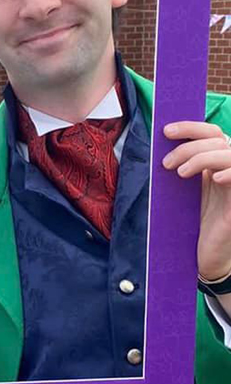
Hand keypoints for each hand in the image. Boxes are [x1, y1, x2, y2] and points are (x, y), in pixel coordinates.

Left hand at [163, 121, 230, 280]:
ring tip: (180, 173)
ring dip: (202, 157)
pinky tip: (214, 179)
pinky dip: (229, 172)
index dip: (190, 127)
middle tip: (166, 164)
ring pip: (229, 153)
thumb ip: (180, 167)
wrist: (206, 256)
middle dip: (189, 145)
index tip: (166, 131)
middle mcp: (229, 169)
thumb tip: (160, 146)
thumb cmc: (193, 223)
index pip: (211, 132)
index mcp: (216, 162)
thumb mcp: (183, 190)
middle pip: (217, 138)